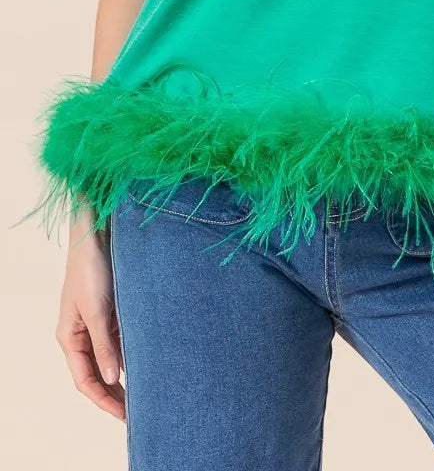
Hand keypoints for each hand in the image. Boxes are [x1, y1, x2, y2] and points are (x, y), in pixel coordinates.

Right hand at [55, 219, 125, 421]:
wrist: (98, 234)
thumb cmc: (92, 269)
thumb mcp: (97, 310)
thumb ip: (104, 345)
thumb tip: (113, 378)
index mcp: (69, 337)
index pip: (85, 380)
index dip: (104, 400)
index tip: (125, 415)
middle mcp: (81, 334)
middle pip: (96, 374)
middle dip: (114, 394)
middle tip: (138, 412)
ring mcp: (96, 324)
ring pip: (109, 359)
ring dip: (124, 376)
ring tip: (145, 394)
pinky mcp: (110, 312)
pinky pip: (119, 341)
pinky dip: (131, 354)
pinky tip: (146, 364)